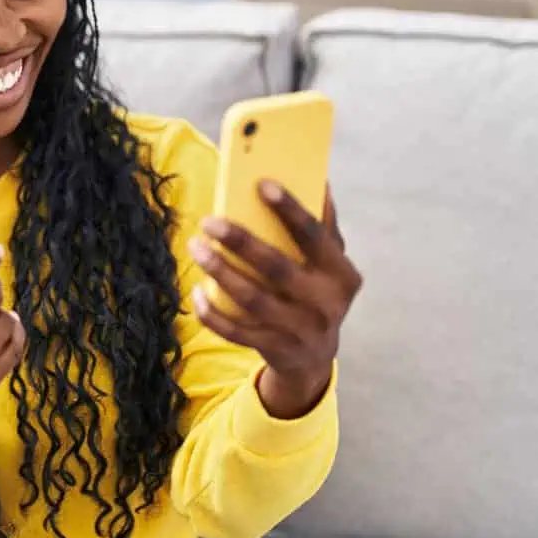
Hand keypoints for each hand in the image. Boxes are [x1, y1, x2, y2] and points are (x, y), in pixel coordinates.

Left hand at [190, 181, 362, 419]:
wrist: (315, 358)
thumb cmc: (318, 292)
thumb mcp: (330, 263)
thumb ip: (324, 226)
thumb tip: (317, 178)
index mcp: (341, 275)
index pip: (314, 236)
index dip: (289, 209)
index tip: (261, 184)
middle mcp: (325, 304)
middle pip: (277, 268)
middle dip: (240, 242)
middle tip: (209, 221)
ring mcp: (300, 331)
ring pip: (252, 300)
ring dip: (219, 272)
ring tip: (196, 247)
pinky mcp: (275, 350)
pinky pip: (236, 332)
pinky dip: (212, 313)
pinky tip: (196, 291)